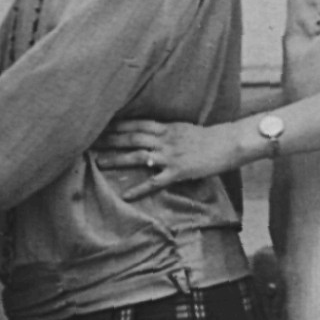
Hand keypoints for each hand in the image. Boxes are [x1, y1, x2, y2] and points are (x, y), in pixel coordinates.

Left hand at [92, 116, 237, 189]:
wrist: (230, 143)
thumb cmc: (210, 138)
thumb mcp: (186, 129)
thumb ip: (168, 131)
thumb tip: (153, 133)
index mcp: (167, 128)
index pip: (136, 123)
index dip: (116, 125)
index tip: (98, 125)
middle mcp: (166, 140)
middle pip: (131, 137)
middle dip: (109, 139)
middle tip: (89, 141)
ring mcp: (171, 156)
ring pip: (138, 156)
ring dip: (116, 159)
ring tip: (98, 163)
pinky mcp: (179, 171)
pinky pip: (156, 181)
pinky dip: (140, 189)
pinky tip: (126, 196)